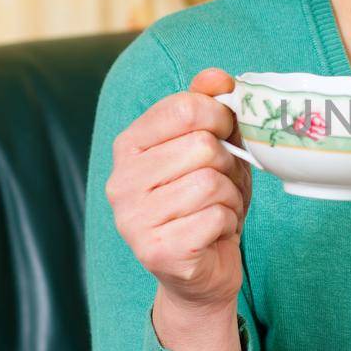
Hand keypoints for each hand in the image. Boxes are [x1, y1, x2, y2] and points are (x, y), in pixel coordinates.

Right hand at [105, 67, 252, 312]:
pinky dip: (227, 224)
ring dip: (229, 198)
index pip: (183, 107)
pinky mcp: (157, 251)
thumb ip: (210, 108)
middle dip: (228, 166)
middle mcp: (121, 181)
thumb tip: (217, 78)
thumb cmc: (206, 204)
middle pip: (203, 146)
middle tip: (220, 186)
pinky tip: (213, 234)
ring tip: (216, 210)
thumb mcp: (212, 149)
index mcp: (129, 146)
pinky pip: (216, 217)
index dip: (219, 117)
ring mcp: (134, 218)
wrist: (200, 273)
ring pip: (211, 183)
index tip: (225, 133)